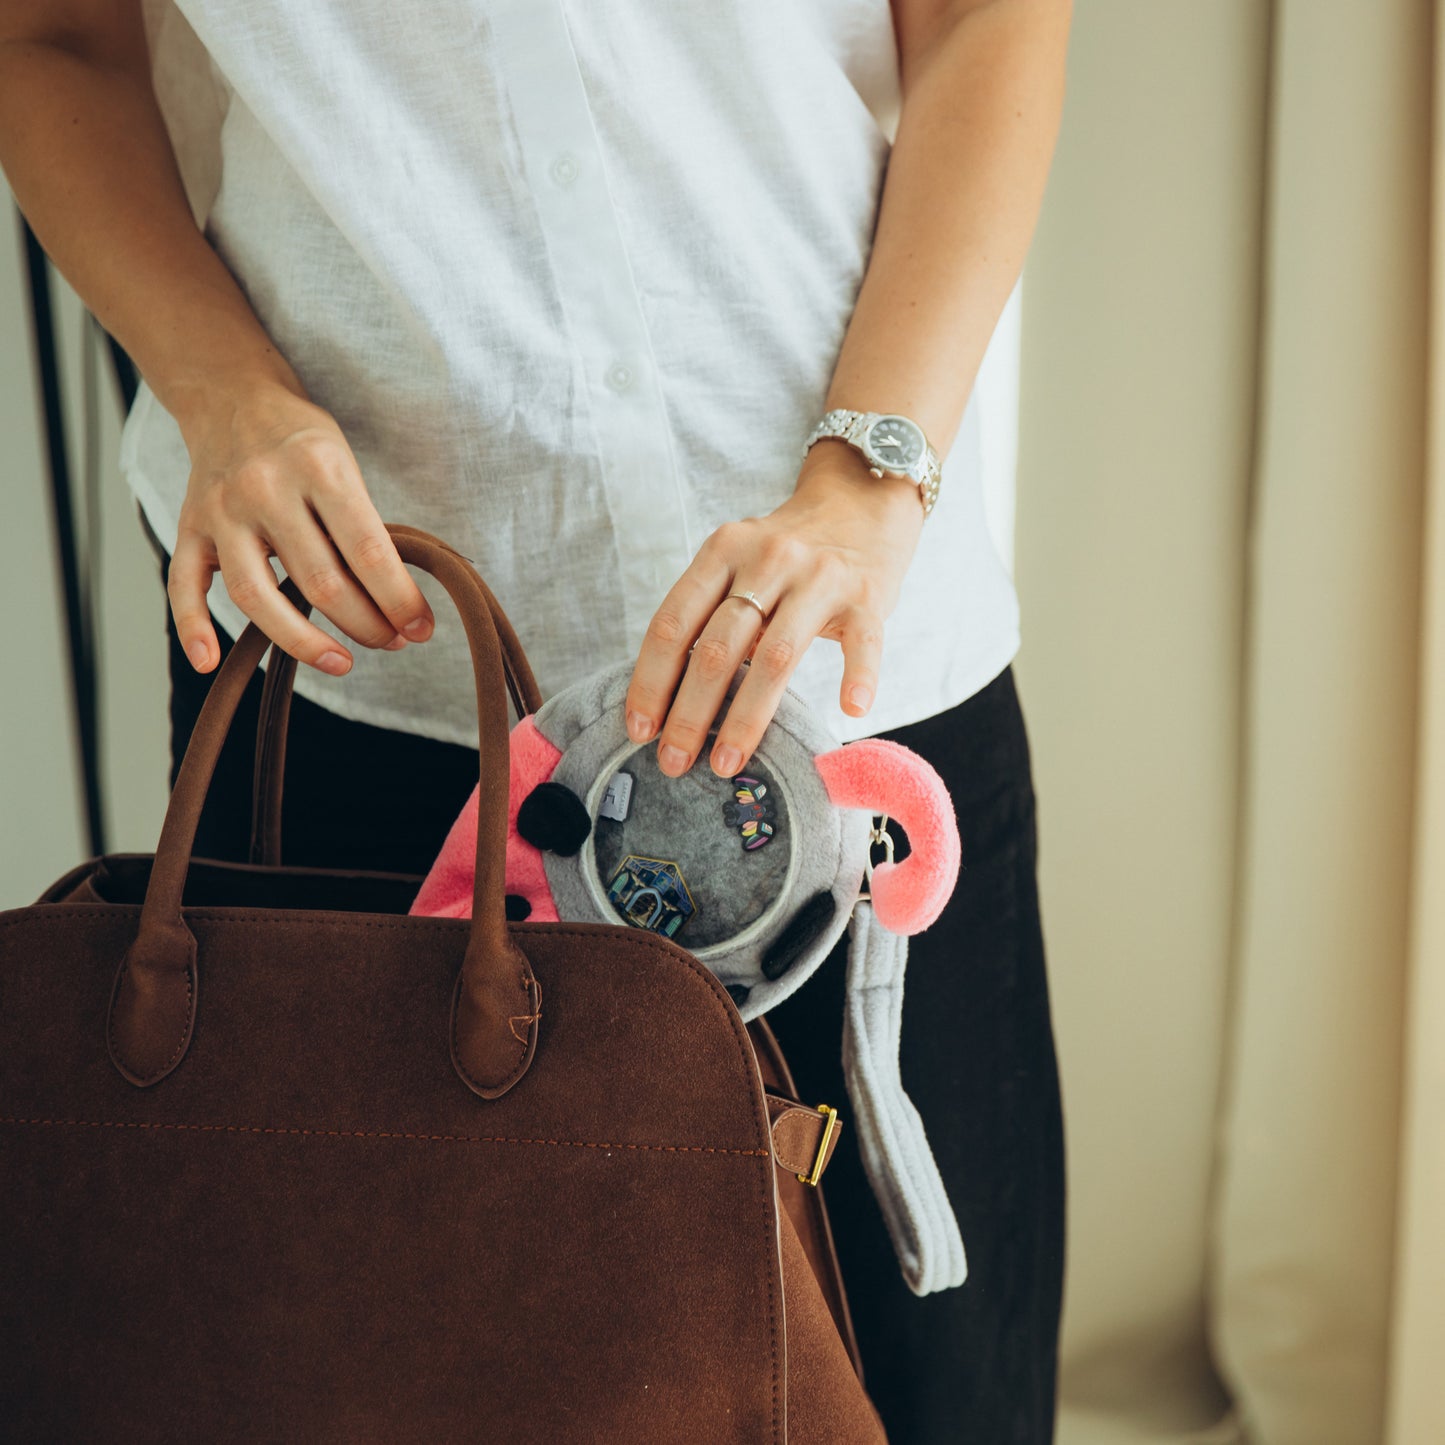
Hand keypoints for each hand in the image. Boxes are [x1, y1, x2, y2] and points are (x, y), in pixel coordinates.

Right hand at [167, 378, 434, 674]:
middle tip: (392, 642)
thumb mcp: (348, 467)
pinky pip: (183, 583)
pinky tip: (209, 662)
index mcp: (319, 468)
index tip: (421, 629)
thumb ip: (365, 530)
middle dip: (366, 624)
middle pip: (320, 582)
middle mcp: (266, 488)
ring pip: (256, 595)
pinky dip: (192, 626)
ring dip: (303, 642)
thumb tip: (399, 606)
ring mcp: (222, 509)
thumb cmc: (305, 443)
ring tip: (342, 663)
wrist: (232, 397)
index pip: (367, 552)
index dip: (399, 600)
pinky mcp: (188, 525)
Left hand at [625, 440, 925, 778]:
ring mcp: (819, 576)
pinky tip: (849, 713)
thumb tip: (668, 696)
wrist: (861, 503)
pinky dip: (858, 677)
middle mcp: (767, 559)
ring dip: (746, 718)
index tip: (639, 730)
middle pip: (717, 647)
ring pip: (775, 656)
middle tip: (673, 763)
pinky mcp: (868, 595)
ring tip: (727, 761)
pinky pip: (863, 643)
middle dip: (689, 713)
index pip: (674, 623)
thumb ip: (710, 611)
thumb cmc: (788, 552)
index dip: (650, 681)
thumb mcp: (739, 563)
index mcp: (723, 551)